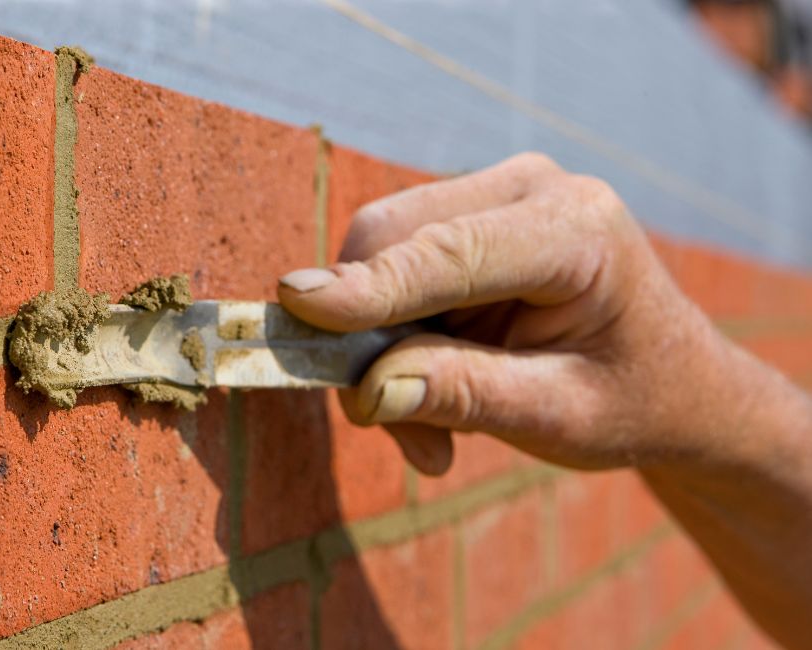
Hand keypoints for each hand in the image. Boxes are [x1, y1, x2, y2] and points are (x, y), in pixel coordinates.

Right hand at [278, 153, 733, 475]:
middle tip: (390, 425)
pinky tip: (431, 389)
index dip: (370, 288)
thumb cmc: (632, 401)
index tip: (296, 309)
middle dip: (368, 330)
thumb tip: (365, 391)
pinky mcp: (466, 216)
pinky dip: (390, 334)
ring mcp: (495, 193)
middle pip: (395, 235)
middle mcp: (531, 187)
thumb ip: (466, 395)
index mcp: (576, 227)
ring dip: (378, 343)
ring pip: (381, 252)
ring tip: (429, 431)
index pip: (448, 253)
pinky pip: (392, 268)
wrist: (672, 382)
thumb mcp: (560, 417)